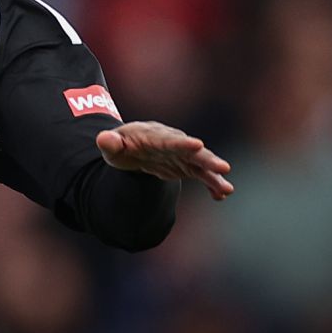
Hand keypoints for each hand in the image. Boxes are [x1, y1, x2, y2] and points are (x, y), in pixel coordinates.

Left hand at [97, 120, 233, 200]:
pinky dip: (211, 183)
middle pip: (191, 151)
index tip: (198, 145)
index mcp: (153, 136)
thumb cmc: (121, 146)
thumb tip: (104, 139)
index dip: (182, 143)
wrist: (132, 148)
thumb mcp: (111, 145)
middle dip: (207, 159)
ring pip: (201, 164)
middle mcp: (172, 143)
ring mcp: (181, 154)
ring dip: (214, 175)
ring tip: (227, 189)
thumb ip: (109, 143)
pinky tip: (221, 195)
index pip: (168, 140)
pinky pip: (202, 174)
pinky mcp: (186, 165)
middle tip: (224, 168)